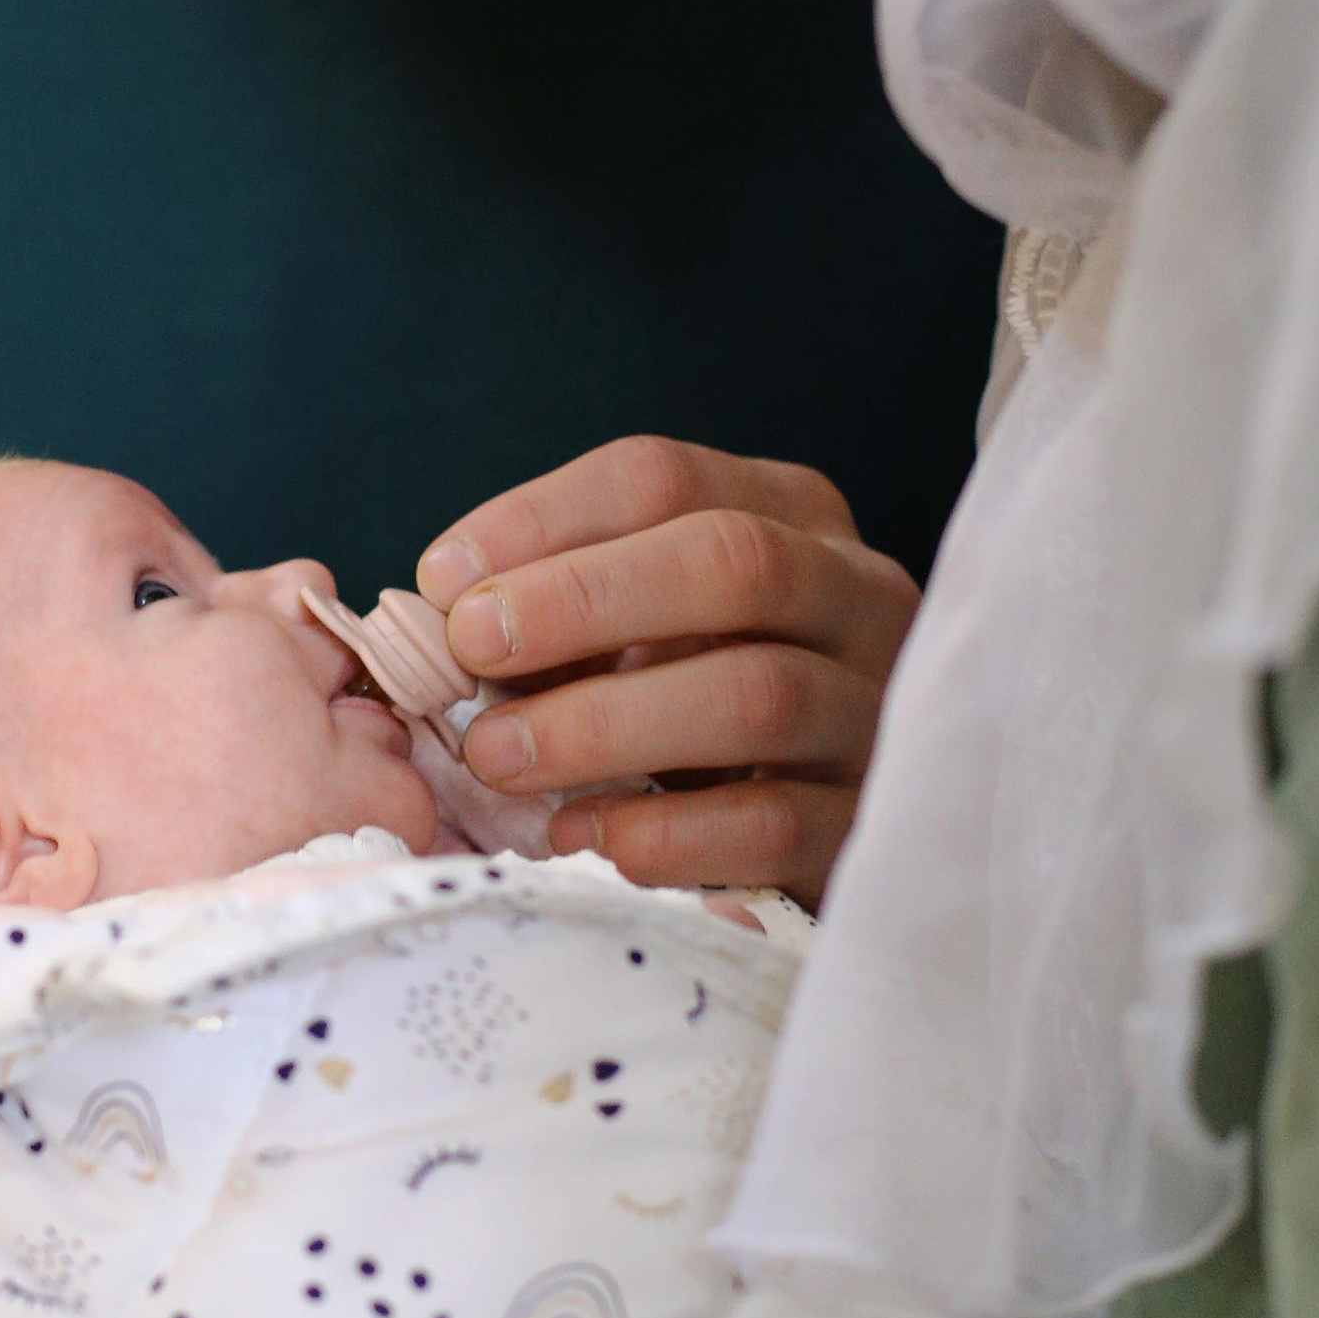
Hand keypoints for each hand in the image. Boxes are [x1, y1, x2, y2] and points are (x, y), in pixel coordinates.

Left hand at [418, 439, 921, 904]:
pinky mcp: (869, 823)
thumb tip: (444, 612)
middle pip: (735, 563)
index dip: (544, 520)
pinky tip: (582, 837)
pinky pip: (775, 824)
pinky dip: (668, 833)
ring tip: (499, 755)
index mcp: (789, 515)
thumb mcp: (646, 624)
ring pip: (759, 695)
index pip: (664, 480)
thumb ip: (562, 603)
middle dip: (584, 600)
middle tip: (472, 650)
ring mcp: (875, 711)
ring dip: (607, 723)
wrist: (837, 825)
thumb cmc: (696, 705)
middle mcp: (855, 595)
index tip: (444, 580)